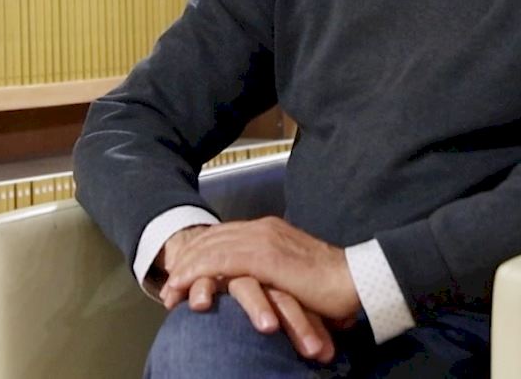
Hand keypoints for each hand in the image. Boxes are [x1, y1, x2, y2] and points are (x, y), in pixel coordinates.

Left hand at [157, 225, 340, 362]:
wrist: (354, 280)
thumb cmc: (329, 285)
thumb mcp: (292, 274)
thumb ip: (272, 273)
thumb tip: (256, 287)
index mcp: (269, 229)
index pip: (224, 236)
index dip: (199, 254)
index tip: (181, 275)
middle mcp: (263, 228)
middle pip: (212, 240)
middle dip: (186, 262)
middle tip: (166, 286)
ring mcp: (264, 239)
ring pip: (212, 248)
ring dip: (186, 269)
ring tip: (169, 291)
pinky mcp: (265, 256)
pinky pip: (221, 260)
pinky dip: (199, 271)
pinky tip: (185, 285)